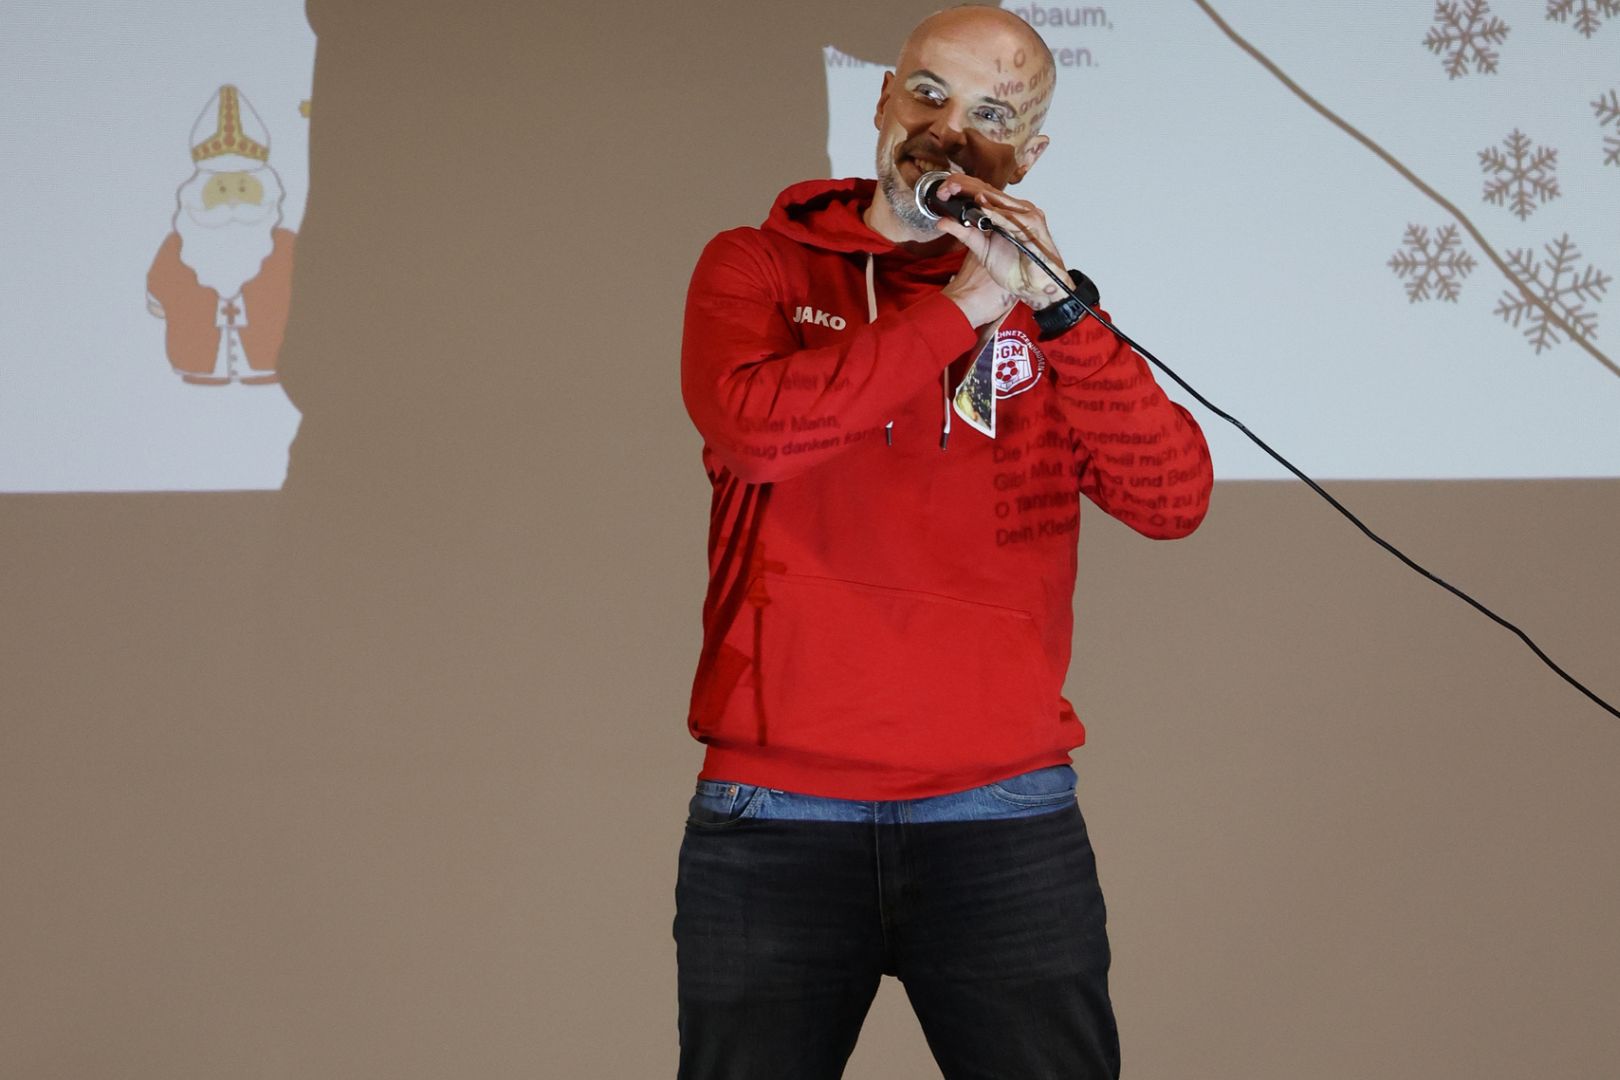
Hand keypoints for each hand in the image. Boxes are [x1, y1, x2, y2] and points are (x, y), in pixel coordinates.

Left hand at [933, 175, 1068, 316]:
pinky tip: (982, 207)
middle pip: (988, 191)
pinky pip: (1011, 218)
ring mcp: (1026, 215)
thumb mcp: (982, 249)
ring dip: (976, 194)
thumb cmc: (1016, 269)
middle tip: (946, 186)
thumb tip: (942, 221)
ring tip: (958, 190)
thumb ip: (964, 233)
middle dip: (965, 186)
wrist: (1035, 287)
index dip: (962, 188)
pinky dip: (996, 213)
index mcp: (1005, 213)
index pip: (981, 193)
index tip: (943, 190)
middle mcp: (1016, 210)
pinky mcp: (1033, 226)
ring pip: (998, 199)